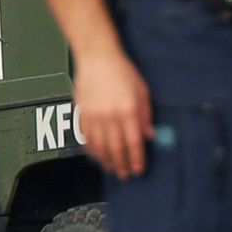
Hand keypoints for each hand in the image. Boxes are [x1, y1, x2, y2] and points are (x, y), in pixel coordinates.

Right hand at [71, 44, 154, 182]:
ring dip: (106, 160)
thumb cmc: (122, 71)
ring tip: (111, 168)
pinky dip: (92, 150)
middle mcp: (110, 115)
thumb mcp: (142, 90)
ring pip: (100, 146)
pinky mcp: (82, 113)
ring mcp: (94, 115)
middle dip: (121, 164)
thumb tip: (149, 135)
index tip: (138, 169)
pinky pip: (87, 137)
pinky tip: (97, 156)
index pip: (134, 142)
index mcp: (128, 110)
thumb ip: (146, 114)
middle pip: (116, 148)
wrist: (96, 57)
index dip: (136, 159)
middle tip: (125, 174)